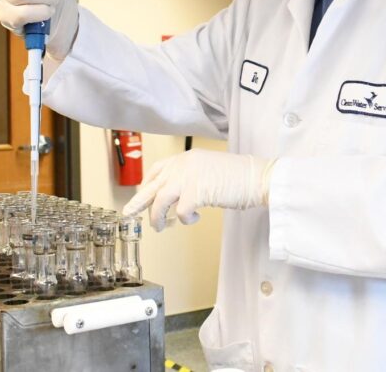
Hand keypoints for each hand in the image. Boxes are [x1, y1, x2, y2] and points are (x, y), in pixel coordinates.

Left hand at [122, 149, 275, 231]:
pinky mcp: (197, 192)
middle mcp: (184, 164)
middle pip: (153, 185)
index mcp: (186, 158)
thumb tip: (174, 197)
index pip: (158, 169)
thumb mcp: (208, 170)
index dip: (148, 185)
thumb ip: (190, 177)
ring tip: (161, 227)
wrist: (256, 177)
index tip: (143, 196)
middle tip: (128, 213)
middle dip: (139, 201)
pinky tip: (194, 219)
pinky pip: (180, 212)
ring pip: (161, 200)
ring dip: (158, 217)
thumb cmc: (239, 177)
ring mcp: (189, 177)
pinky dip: (185, 219)